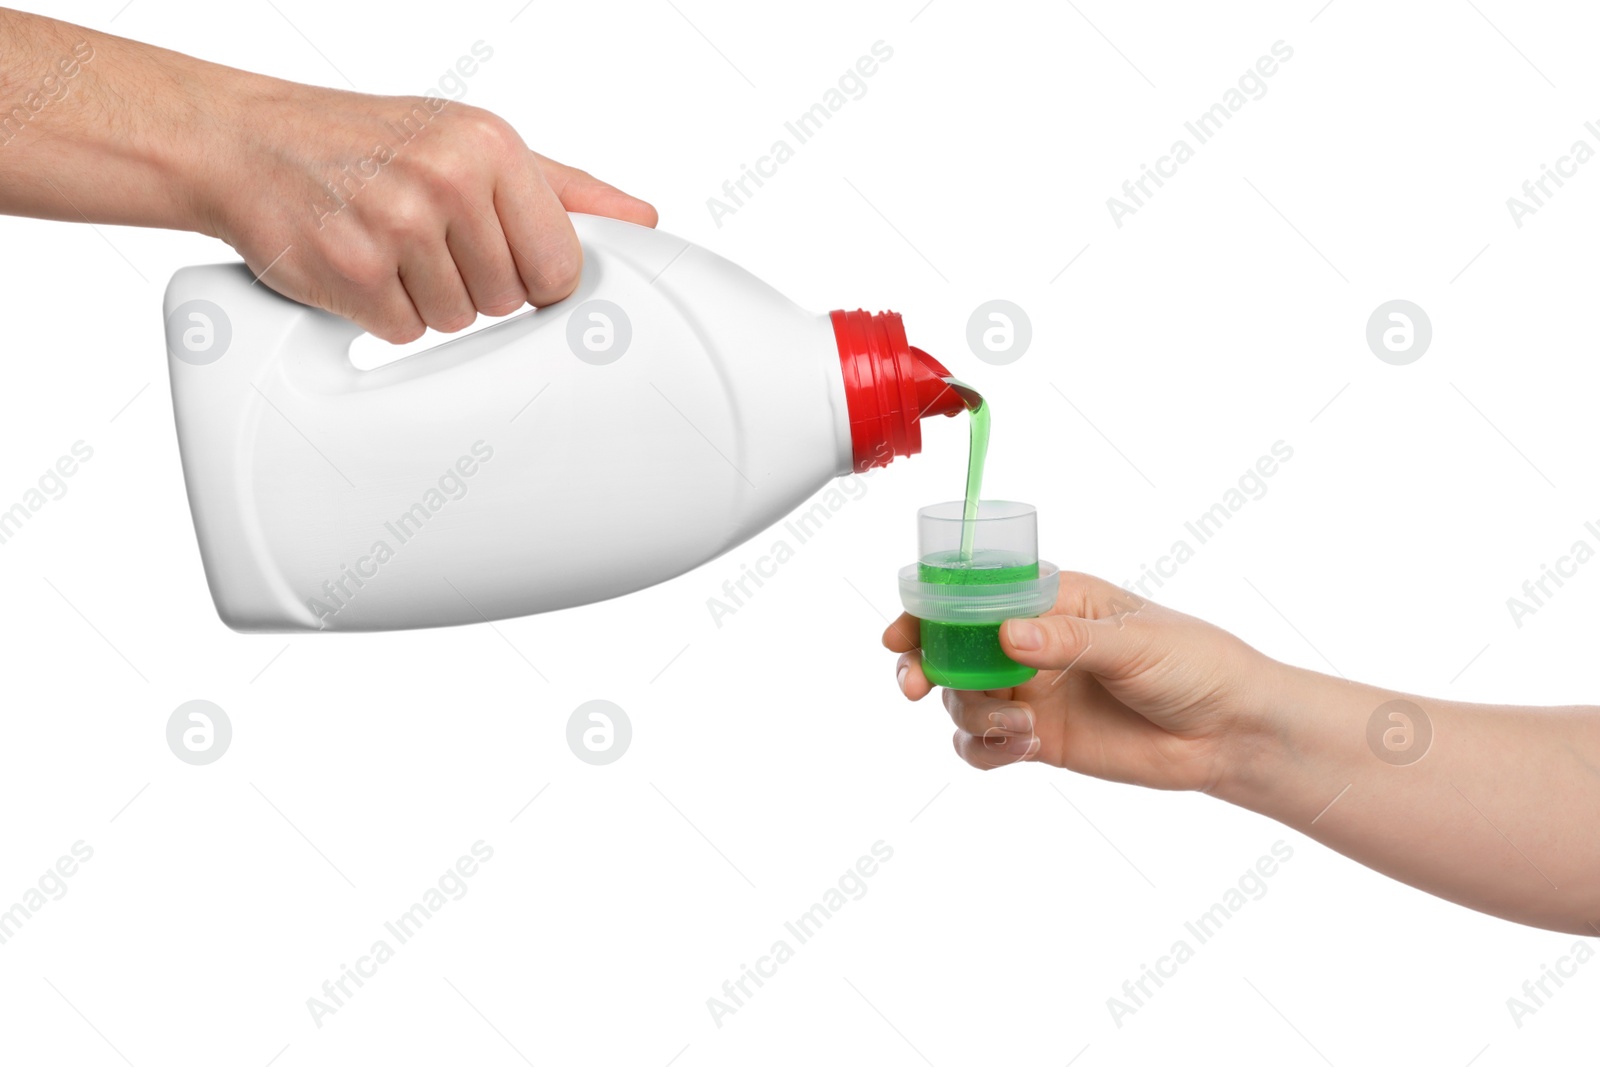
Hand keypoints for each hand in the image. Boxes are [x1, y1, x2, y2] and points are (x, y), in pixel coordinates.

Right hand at [193, 77, 657, 341]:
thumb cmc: (370, 140)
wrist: (246, 141)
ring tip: (389, 246)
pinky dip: (381, 313)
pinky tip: (359, 266)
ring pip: (458, 322)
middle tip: (427, 239)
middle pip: (509, 299)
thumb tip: (642, 220)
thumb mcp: (471, 141)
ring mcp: (396, 226)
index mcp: (490, 145)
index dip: (534, 275)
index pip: (562, 264)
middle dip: (474, 283)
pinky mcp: (351, 272)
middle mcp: (446, 179)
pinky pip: (403, 334)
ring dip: (425, 299)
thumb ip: (564, 188)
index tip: (502, 255)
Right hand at [883, 572, 1280, 791]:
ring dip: (970, 713)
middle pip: (953, 649)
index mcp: (1053, 600)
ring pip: (964, 701)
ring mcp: (1032, 692)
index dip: (931, 610)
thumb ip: (1068, 640)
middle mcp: (1032, 643)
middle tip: (916, 684)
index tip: (903, 632)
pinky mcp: (1039, 740)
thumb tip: (1007, 634)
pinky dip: (986, 748)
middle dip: (926, 665)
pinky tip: (1019, 745)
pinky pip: (985, 746)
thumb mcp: (1135, 642)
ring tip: (1016, 725)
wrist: (1230, 732)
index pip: (976, 595)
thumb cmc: (1195, 664)